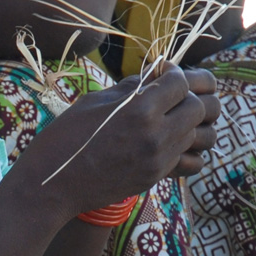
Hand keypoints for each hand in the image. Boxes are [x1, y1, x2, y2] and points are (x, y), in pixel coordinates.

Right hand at [13, 63, 205, 220]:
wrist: (54, 183)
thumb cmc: (66, 135)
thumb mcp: (95, 101)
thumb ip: (131, 88)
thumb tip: (155, 75)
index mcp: (138, 109)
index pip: (181, 82)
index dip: (173, 73)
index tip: (162, 73)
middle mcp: (156, 135)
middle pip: (200, 107)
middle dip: (190, 95)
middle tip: (171, 95)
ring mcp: (159, 160)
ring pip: (201, 135)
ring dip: (192, 122)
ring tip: (173, 118)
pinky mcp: (157, 177)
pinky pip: (193, 161)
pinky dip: (189, 150)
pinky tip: (169, 142)